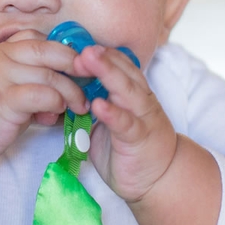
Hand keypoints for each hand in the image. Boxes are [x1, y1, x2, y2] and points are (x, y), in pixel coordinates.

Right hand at [0, 31, 87, 194]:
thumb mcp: (6, 85)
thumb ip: (31, 81)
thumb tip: (63, 94)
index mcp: (3, 50)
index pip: (40, 39)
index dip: (64, 50)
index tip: (79, 66)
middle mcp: (3, 57)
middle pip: (50, 51)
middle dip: (75, 65)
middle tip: (90, 80)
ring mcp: (3, 76)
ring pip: (50, 75)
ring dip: (70, 91)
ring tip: (78, 105)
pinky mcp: (5, 100)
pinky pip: (41, 94)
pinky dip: (55, 103)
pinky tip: (56, 113)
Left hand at [73, 45, 220, 224]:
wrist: (159, 180)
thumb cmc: (130, 149)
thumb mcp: (109, 123)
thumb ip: (92, 107)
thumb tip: (66, 95)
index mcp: (134, 95)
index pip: (120, 66)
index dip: (101, 54)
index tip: (79, 44)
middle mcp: (141, 101)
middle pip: (123, 72)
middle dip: (102, 57)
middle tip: (81, 46)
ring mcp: (143, 118)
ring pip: (127, 91)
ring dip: (107, 74)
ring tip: (87, 60)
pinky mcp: (140, 139)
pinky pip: (126, 124)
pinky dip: (113, 113)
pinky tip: (98, 104)